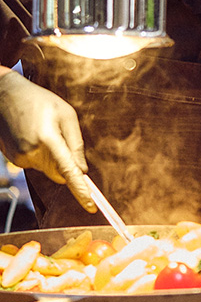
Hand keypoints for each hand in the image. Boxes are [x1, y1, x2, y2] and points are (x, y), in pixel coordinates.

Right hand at [0, 71, 94, 212]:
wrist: (5, 95)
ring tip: (42, 129)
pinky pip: (35, 163)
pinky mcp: (12, 160)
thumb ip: (76, 144)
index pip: (68, 171)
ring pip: (47, 168)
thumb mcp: (66, 115)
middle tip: (60, 136)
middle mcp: (31, 153)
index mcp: (48, 139)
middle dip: (66, 163)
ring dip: (51, 155)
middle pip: (59, 173)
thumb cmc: (40, 101)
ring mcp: (19, 158)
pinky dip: (39, 153)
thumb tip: (82, 170)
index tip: (91, 206)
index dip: (80, 191)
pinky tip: (31, 133)